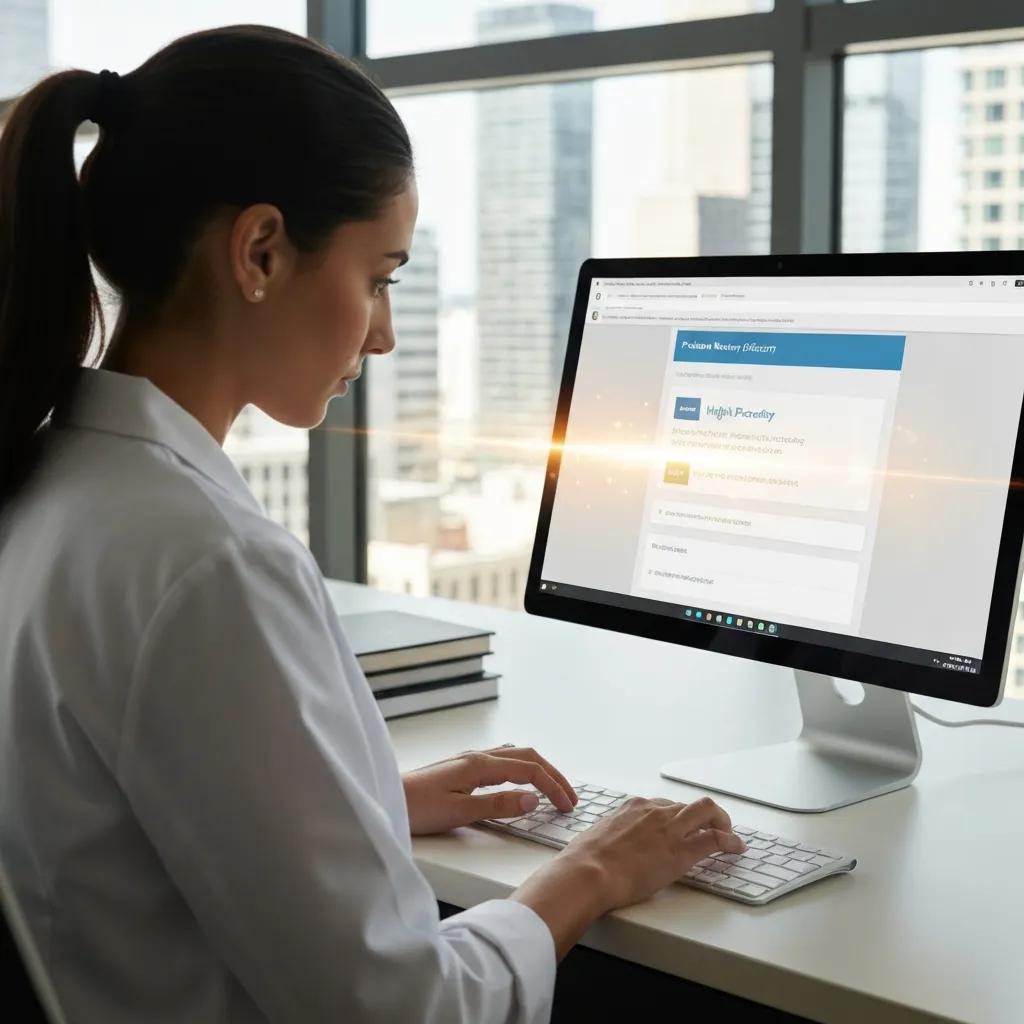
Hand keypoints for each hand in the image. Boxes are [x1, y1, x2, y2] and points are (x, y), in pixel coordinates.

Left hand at [402, 745, 576, 835]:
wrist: (384, 800)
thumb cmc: (416, 808)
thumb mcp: (460, 812)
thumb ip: (498, 805)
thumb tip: (533, 799)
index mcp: (480, 764)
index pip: (529, 769)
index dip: (553, 787)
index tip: (567, 807)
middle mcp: (476, 756)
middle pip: (527, 756)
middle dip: (552, 775)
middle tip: (569, 798)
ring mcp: (468, 760)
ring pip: (514, 757)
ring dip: (537, 771)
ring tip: (552, 790)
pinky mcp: (461, 769)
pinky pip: (501, 762)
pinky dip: (521, 771)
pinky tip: (520, 784)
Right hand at [565, 795, 744, 911]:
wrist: (589, 871)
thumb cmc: (585, 860)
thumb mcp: (597, 837)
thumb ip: (610, 837)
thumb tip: (604, 846)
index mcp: (633, 807)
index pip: (664, 805)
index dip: (677, 816)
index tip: (682, 826)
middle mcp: (654, 812)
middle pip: (689, 804)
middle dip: (706, 814)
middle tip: (713, 827)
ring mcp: (670, 829)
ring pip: (707, 811)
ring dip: (722, 821)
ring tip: (729, 835)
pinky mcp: (682, 851)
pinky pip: (714, 839)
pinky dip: (730, 841)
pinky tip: (736, 848)